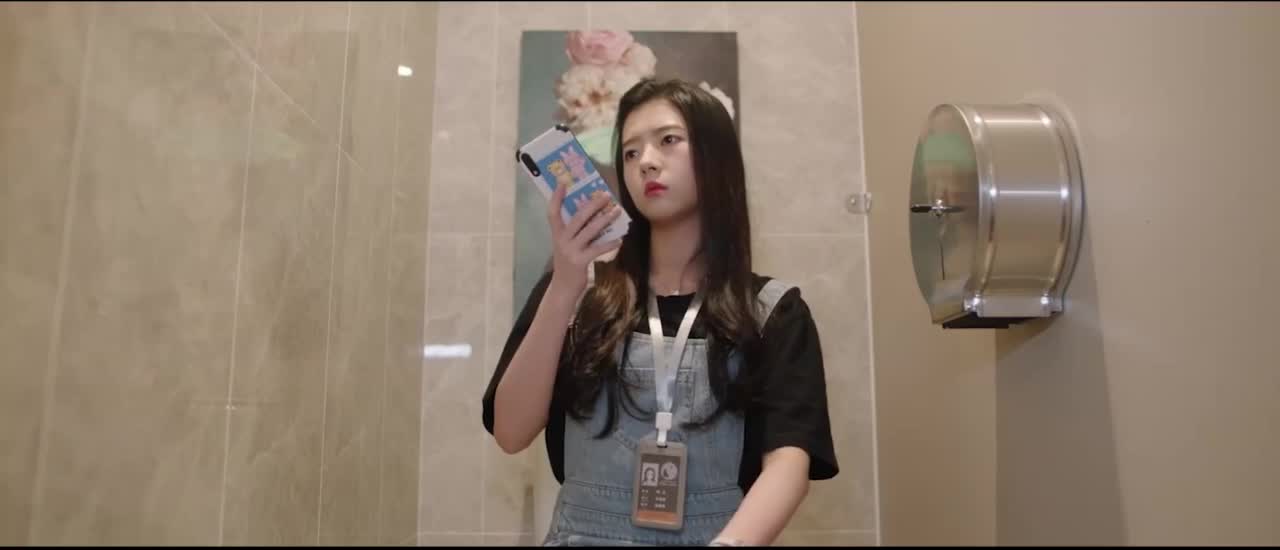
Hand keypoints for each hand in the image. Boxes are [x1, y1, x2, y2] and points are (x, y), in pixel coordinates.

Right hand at [545, 183, 623, 303]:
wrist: (563, 288)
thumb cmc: (567, 265)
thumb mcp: (566, 247)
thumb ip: (574, 233)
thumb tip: (594, 217)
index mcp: (557, 235)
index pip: (553, 213)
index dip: (556, 198)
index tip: (562, 183)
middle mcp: (562, 240)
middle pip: (578, 217)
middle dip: (592, 204)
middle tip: (606, 195)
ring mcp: (571, 250)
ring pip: (590, 230)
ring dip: (605, 219)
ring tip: (617, 211)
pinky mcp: (580, 261)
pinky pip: (598, 249)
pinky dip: (609, 243)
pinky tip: (619, 239)